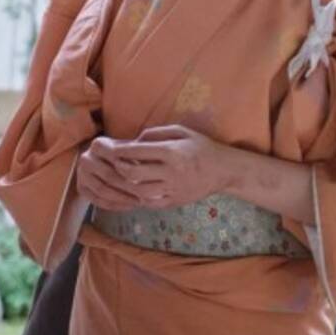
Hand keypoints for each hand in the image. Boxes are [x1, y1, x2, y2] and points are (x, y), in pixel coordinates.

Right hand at [76, 136, 144, 211]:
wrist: (106, 161)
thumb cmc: (125, 156)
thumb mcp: (131, 149)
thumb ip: (138, 154)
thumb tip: (150, 165)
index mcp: (98, 144)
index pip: (114, 159)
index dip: (131, 170)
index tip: (147, 178)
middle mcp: (86, 158)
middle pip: (108, 176)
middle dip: (128, 187)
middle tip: (146, 195)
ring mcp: (81, 173)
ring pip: (102, 190)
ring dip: (122, 198)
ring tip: (139, 202)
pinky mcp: (81, 187)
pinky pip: (97, 200)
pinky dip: (114, 205)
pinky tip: (128, 206)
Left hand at [104, 125, 226, 209]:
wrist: (225, 170)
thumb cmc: (201, 147)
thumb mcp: (181, 131)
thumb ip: (155, 133)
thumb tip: (133, 141)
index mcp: (171, 151)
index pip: (136, 152)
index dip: (119, 151)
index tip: (110, 150)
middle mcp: (171, 171)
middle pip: (133, 173)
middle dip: (118, 168)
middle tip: (114, 164)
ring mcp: (174, 189)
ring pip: (139, 191)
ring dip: (126, 185)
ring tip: (123, 178)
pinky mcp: (176, 201)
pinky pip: (152, 203)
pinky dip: (139, 197)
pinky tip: (136, 190)